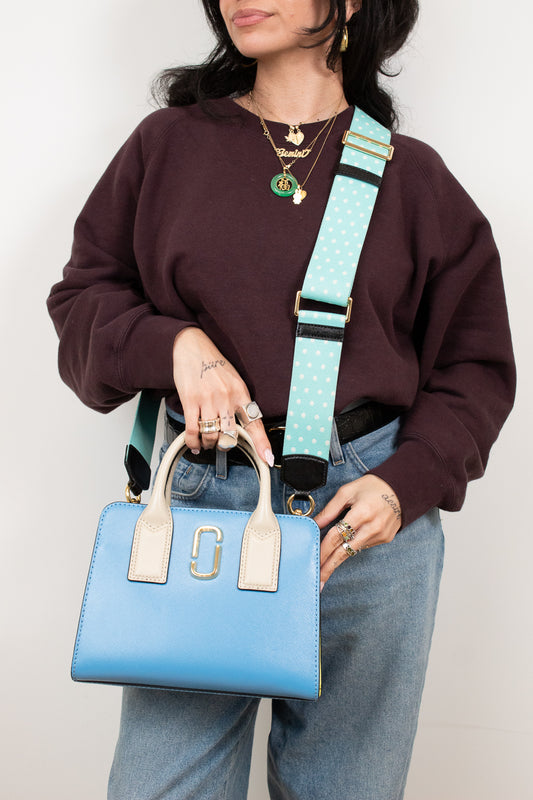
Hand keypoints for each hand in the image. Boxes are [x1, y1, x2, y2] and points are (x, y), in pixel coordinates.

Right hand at [172, 328, 273, 464]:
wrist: (193, 346)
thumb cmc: (214, 364)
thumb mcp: (234, 380)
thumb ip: (239, 401)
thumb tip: (243, 423)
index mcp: (241, 393)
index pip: (255, 423)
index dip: (261, 443)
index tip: (267, 458)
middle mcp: (226, 398)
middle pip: (230, 435)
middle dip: (225, 446)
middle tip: (221, 445)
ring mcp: (208, 400)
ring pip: (211, 435)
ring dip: (209, 444)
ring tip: (206, 442)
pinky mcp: (191, 401)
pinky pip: (193, 430)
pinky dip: (193, 442)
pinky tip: (194, 444)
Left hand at [315, 474, 401, 588]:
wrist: (402, 489)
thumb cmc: (372, 487)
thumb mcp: (348, 491)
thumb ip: (331, 509)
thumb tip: (315, 523)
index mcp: (362, 512)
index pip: (337, 536)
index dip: (323, 550)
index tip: (313, 561)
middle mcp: (372, 527)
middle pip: (345, 551)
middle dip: (329, 567)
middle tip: (318, 581)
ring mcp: (380, 535)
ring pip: (353, 550)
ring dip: (338, 559)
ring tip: (325, 568)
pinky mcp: (385, 539)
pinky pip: (363, 546)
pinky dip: (353, 545)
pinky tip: (347, 543)